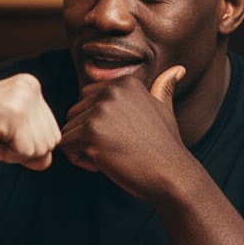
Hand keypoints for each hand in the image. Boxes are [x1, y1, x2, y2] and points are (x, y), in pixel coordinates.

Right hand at [0, 74, 60, 170]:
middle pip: (51, 141)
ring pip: (42, 148)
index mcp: (31, 86)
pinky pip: (27, 152)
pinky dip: (7, 155)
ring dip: (15, 152)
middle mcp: (32, 87)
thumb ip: (33, 145)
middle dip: (22, 149)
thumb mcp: (9, 135)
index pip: (51, 133)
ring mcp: (24, 98)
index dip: (24, 144)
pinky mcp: (15, 113)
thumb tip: (47, 160)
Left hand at [60, 65, 185, 197]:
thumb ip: (161, 89)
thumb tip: (179, 68)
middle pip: (74, 114)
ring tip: (115, 154)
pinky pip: (64, 146)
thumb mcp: (163, 109)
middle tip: (120, 147)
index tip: (126, 135)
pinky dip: (80, 160)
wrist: (173, 176)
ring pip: (68, 130)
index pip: (85, 100)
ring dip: (85, 148)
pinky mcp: (90, 132)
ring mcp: (100, 110)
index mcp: (125, 82)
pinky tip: (107, 162)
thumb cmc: (165, 147)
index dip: (99, 123)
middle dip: (89, 136)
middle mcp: (111, 91)